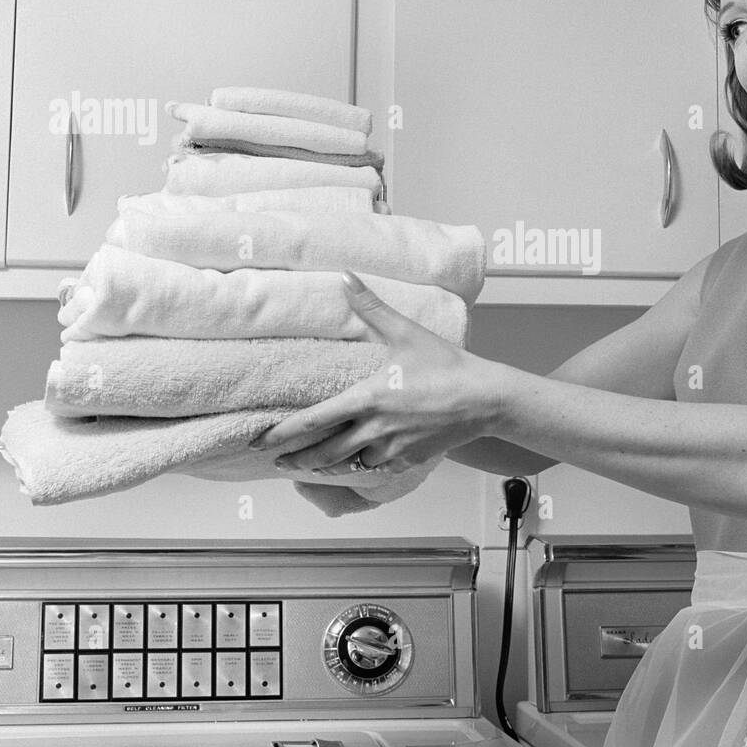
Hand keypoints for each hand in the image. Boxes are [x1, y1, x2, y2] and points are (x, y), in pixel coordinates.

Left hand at [248, 270, 504, 475]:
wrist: (486, 398)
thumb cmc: (447, 365)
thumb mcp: (406, 332)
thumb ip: (371, 306)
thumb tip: (346, 277)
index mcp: (367, 398)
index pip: (313, 421)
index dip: (283, 434)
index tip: (260, 441)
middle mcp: (375, 428)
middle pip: (324, 452)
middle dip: (297, 459)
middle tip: (277, 462)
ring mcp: (392, 448)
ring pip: (348, 465)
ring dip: (325, 467)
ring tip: (306, 467)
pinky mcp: (408, 461)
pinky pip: (375, 469)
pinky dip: (359, 469)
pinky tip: (352, 465)